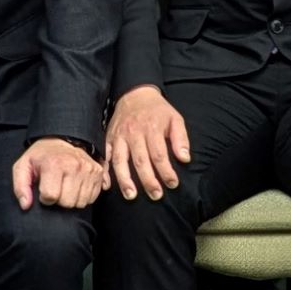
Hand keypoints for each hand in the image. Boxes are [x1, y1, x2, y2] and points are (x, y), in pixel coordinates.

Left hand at [12, 136, 106, 210]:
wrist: (62, 140)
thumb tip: (26, 205)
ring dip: (72, 199)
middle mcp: (74, 165)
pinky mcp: (98, 172)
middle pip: (68, 202)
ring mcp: (88, 169)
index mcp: (54, 164)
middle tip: (56, 188)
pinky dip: (83, 196)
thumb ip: (20, 187)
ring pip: (81, 202)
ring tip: (65, 187)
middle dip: (59, 200)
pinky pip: (92, 197)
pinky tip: (76, 187)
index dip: (44, 198)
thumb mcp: (23, 167)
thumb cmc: (41, 157)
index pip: (51, 197)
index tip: (44, 189)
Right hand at [106, 86, 190, 200]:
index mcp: (151, 129)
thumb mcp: (175, 118)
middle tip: (156, 195)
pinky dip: (105, 171)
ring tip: (131, 195)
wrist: (135, 94)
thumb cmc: (158, 110)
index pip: (159, 154)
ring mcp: (119, 137)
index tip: (172, 184)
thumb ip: (181, 138)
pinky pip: (105, 156)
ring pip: (120, 161)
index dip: (166, 171)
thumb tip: (185, 159)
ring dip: (125, 180)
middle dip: (148, 180)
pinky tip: (106, 186)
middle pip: (140, 160)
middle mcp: (134, 133)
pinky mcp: (109, 138)